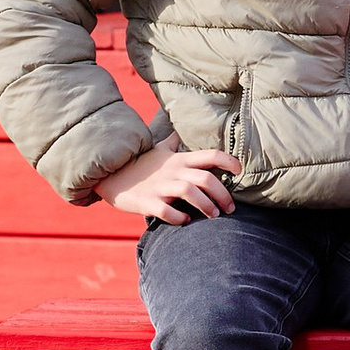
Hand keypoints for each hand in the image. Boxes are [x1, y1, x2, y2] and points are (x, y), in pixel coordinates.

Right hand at [95, 139, 239, 222]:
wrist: (109, 175)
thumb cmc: (140, 164)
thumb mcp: (158, 150)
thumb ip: (173, 141)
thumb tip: (180, 128)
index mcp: (179, 159)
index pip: (211, 155)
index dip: (229, 161)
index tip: (239, 171)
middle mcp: (173, 172)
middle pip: (206, 179)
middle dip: (223, 195)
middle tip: (229, 209)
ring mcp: (160, 187)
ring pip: (190, 194)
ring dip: (206, 206)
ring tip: (213, 216)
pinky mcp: (147, 202)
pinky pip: (166, 211)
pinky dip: (178, 217)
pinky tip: (185, 221)